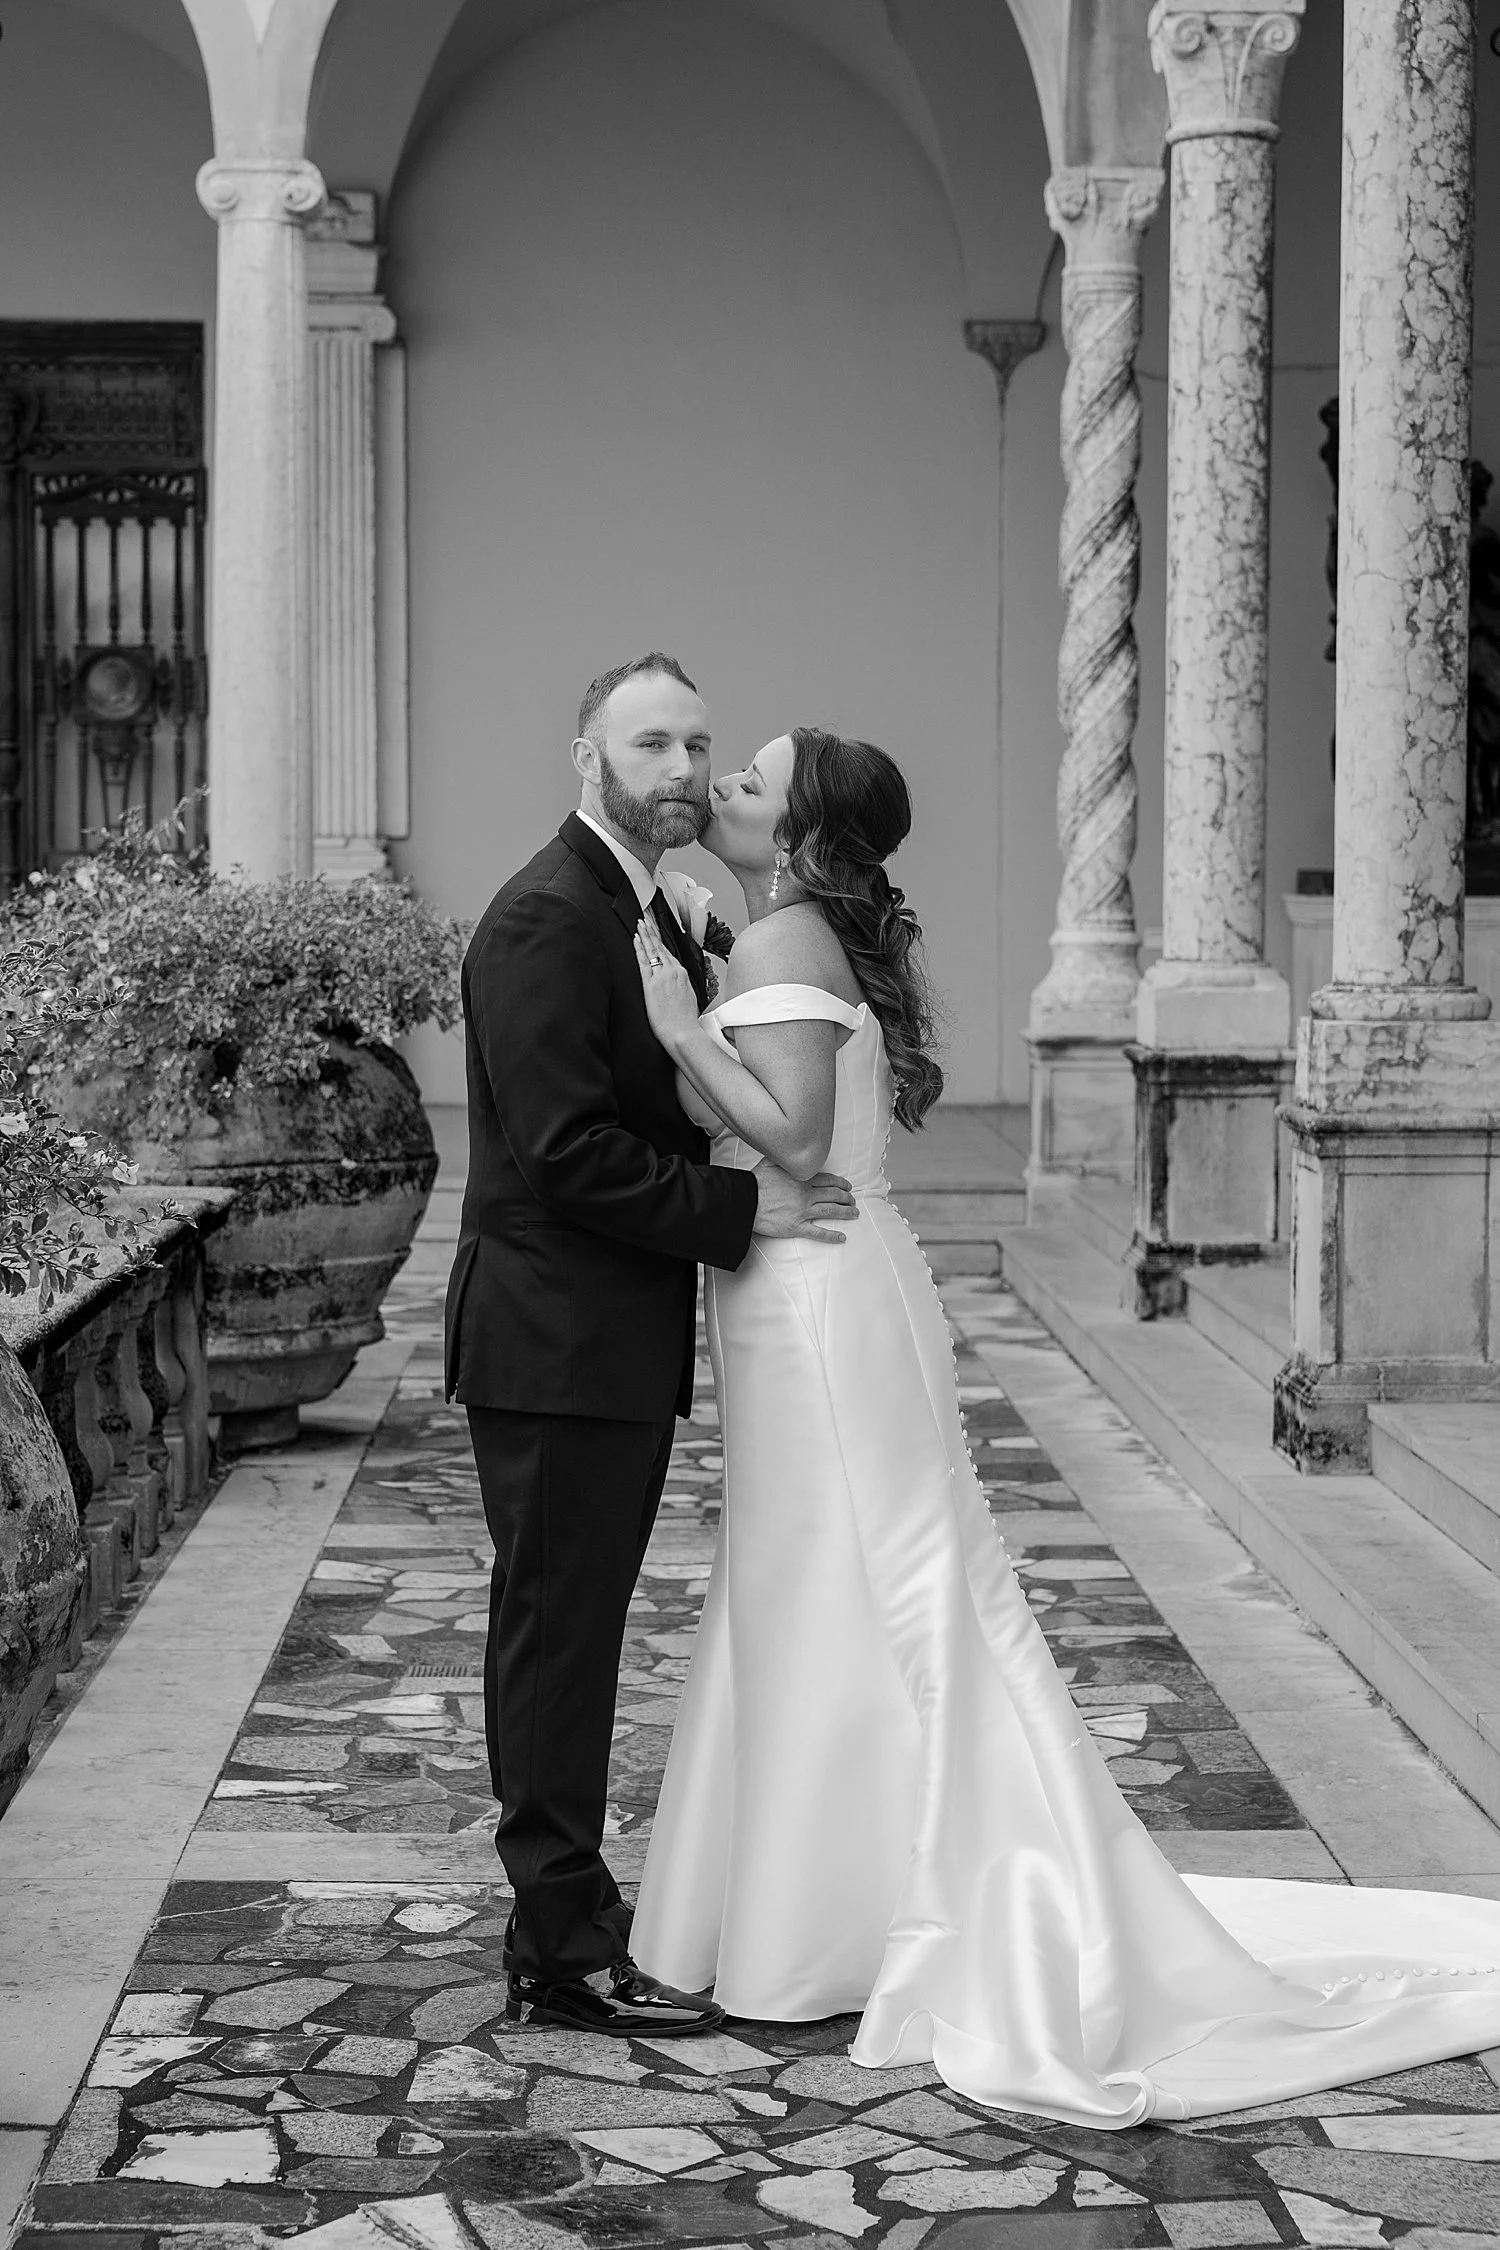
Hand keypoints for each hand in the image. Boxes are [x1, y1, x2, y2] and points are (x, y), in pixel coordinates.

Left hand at [633, 925, 701, 1050]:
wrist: (683, 1032)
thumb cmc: (686, 1021)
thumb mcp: (689, 999)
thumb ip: (681, 988)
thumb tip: (677, 987)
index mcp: (682, 975)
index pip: (669, 953)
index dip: (661, 940)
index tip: (656, 931)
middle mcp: (673, 972)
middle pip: (661, 947)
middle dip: (652, 932)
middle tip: (645, 919)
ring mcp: (662, 976)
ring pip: (652, 950)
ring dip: (645, 935)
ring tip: (639, 923)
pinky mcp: (650, 984)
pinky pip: (644, 961)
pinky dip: (640, 948)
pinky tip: (636, 939)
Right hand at [752, 1161, 857, 1243]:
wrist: (745, 1200)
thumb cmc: (755, 1182)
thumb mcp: (770, 1162)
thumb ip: (783, 1157)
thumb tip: (789, 1150)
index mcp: (801, 1179)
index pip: (828, 1180)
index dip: (840, 1183)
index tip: (847, 1186)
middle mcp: (806, 1195)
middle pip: (833, 1195)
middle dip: (846, 1197)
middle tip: (852, 1200)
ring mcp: (802, 1211)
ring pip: (830, 1211)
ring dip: (845, 1212)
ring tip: (854, 1213)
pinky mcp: (796, 1227)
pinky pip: (818, 1232)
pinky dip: (831, 1235)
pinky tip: (842, 1237)